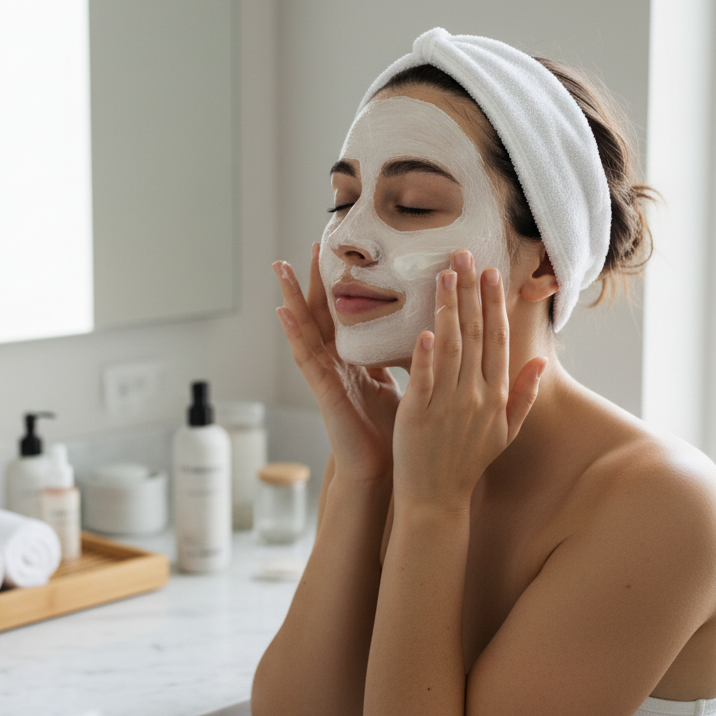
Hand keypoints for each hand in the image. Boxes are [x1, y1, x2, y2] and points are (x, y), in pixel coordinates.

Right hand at [274, 243, 400, 482]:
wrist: (385, 471)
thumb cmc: (396, 432)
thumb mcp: (407, 384)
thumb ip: (410, 357)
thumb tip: (435, 330)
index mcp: (358, 360)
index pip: (349, 315)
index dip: (345, 285)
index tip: (344, 254)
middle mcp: (338, 363)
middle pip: (324, 314)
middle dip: (317, 280)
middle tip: (312, 244)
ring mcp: (327, 376)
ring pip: (306, 329)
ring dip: (292, 297)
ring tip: (279, 267)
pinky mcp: (323, 391)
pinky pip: (305, 358)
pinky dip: (292, 334)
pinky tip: (282, 312)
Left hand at [392, 250, 546, 508]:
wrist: (437, 499)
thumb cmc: (468, 463)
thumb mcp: (505, 432)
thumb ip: (525, 395)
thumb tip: (543, 362)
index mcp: (496, 396)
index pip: (497, 339)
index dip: (494, 303)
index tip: (489, 272)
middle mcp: (475, 396)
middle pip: (474, 334)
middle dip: (469, 291)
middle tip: (461, 254)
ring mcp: (447, 405)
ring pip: (450, 348)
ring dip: (448, 309)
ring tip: (442, 275)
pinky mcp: (418, 416)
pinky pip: (423, 380)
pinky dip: (426, 355)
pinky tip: (426, 329)